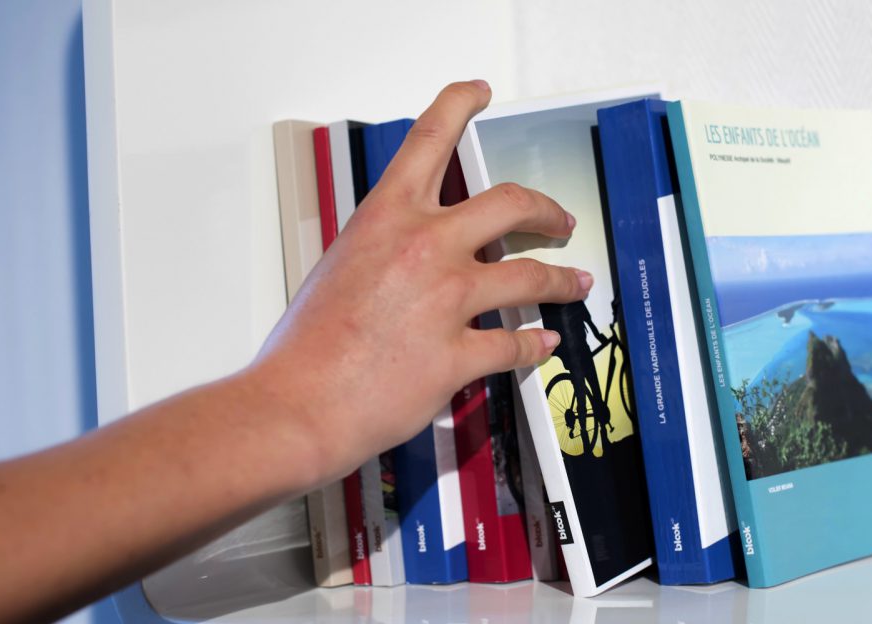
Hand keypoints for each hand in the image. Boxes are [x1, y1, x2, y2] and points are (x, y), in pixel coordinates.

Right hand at [251, 80, 592, 482]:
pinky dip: (535, 346)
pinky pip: (516, 345)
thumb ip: (384, 251)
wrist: (296, 403)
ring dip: (563, 280)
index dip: (459, 104)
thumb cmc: (305, 345)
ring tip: (576, 283)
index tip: (478, 93)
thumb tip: (409, 261)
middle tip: (560, 220)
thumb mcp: (339, 268)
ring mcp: (447, 299)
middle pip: (511, 202)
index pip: (429, 138)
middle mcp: (424, 247)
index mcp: (386, 218)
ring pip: (532, 275)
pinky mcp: (459, 354)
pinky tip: (543, 345)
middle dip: (548, 209)